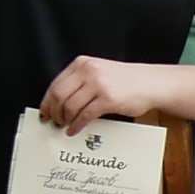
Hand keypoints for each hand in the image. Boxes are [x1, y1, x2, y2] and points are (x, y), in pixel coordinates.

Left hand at [38, 55, 163, 132]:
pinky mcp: (108, 99)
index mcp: (82, 64)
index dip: (47, 102)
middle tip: (54, 122)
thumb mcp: (98, 72)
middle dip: (54, 112)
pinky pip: (85, 115)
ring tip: (65, 126)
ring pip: (70, 106)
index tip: (44, 113)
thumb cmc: (125, 81)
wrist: (150, 83)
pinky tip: (75, 130)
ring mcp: (98, 84)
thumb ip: (79, 82)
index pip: (56, 84)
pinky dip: (76, 125)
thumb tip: (58, 103)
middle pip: (59, 95)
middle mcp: (88, 71)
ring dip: (65, 120)